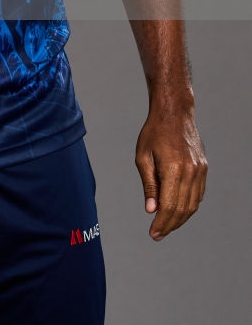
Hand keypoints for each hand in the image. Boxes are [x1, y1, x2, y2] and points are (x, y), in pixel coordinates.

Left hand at [135, 108, 206, 240]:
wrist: (174, 113)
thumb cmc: (154, 132)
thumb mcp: (143, 157)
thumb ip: (149, 185)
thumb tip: (152, 210)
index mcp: (173, 169)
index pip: (169, 206)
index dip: (161, 223)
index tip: (153, 234)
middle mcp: (190, 171)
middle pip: (183, 209)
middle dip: (170, 225)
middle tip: (158, 234)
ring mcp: (200, 170)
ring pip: (193, 204)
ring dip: (180, 218)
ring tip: (166, 225)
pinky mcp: (203, 168)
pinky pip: (198, 194)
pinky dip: (189, 205)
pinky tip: (177, 210)